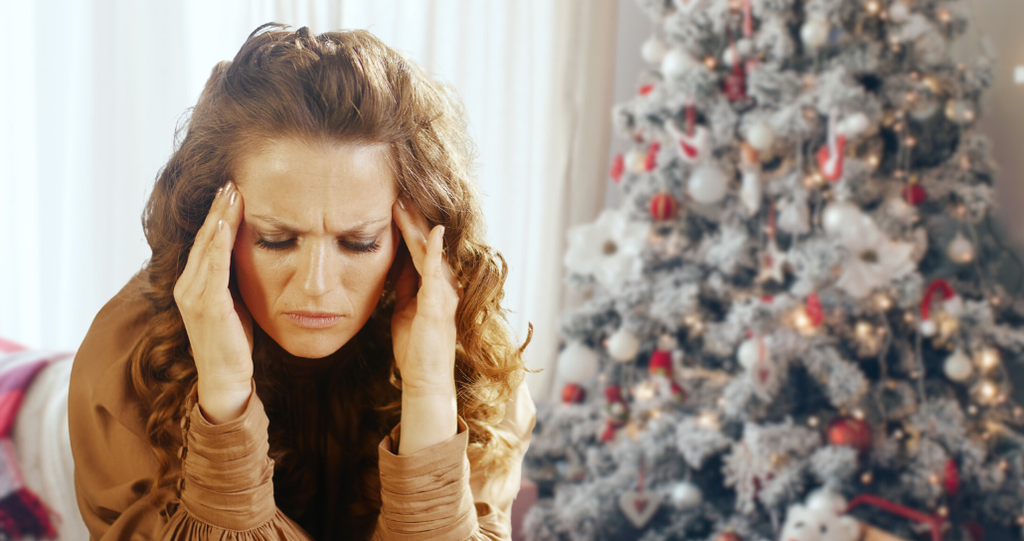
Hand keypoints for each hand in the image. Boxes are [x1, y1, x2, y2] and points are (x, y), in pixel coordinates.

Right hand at [173, 182, 253, 423]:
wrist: (227, 379)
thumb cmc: (235, 342)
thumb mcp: (236, 302)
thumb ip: (234, 279)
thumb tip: (251, 253)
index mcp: (194, 284)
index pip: (207, 241)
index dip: (218, 214)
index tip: (232, 188)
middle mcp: (187, 286)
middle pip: (204, 237)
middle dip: (218, 208)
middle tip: (231, 179)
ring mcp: (193, 296)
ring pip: (206, 247)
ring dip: (219, 217)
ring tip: (231, 192)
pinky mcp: (206, 306)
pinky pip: (212, 267)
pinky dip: (218, 243)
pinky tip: (225, 224)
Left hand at [390, 197, 462, 396]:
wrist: (425, 380)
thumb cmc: (415, 348)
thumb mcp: (404, 308)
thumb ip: (404, 285)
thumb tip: (396, 264)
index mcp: (434, 285)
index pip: (419, 248)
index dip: (407, 225)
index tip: (393, 201)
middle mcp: (444, 284)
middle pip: (426, 243)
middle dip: (412, 217)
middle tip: (397, 190)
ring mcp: (444, 293)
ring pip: (430, 251)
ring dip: (417, 225)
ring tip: (404, 201)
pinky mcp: (439, 304)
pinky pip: (436, 272)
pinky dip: (433, 250)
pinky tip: (432, 230)